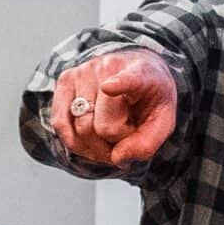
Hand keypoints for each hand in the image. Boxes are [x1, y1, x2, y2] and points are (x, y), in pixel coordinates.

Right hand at [49, 49, 177, 169]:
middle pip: (103, 126)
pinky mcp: (65, 80)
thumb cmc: (148, 99)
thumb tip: (116, 157)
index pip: (129, 79)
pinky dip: (75, 142)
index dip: (120, 84)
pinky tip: (89, 141)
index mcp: (142, 73)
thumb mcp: (162, 122)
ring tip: (110, 134)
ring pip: (80, 128)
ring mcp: (83, 71)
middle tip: (126, 132)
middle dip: (114, 143)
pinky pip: (60, 124)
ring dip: (95, 145)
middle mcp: (108, 67)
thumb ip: (146, 144)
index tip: (109, 87)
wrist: (136, 71)